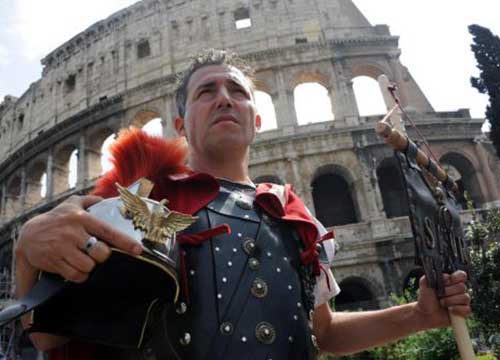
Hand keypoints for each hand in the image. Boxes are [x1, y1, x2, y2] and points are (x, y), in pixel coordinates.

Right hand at [16, 195, 141, 282]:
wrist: (28, 235)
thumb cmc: (56, 219)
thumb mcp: (72, 204)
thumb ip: (92, 201)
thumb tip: (110, 200)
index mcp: (82, 218)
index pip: (108, 231)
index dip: (125, 241)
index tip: (138, 249)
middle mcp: (73, 232)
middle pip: (100, 253)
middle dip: (102, 256)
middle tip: (97, 253)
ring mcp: (62, 248)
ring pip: (88, 266)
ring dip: (89, 266)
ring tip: (83, 259)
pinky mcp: (54, 261)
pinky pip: (75, 275)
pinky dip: (79, 275)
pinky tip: (75, 267)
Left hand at [414, 270, 470, 328]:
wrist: (426, 314)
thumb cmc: (426, 298)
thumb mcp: (425, 284)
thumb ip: (432, 276)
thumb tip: (444, 275)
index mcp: (450, 281)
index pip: (461, 275)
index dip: (456, 277)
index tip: (446, 282)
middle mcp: (458, 290)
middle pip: (462, 287)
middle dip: (448, 291)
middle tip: (439, 295)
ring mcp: (462, 301)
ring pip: (465, 297)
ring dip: (451, 300)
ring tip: (442, 303)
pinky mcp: (463, 312)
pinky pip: (467, 309)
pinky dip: (457, 310)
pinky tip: (450, 310)